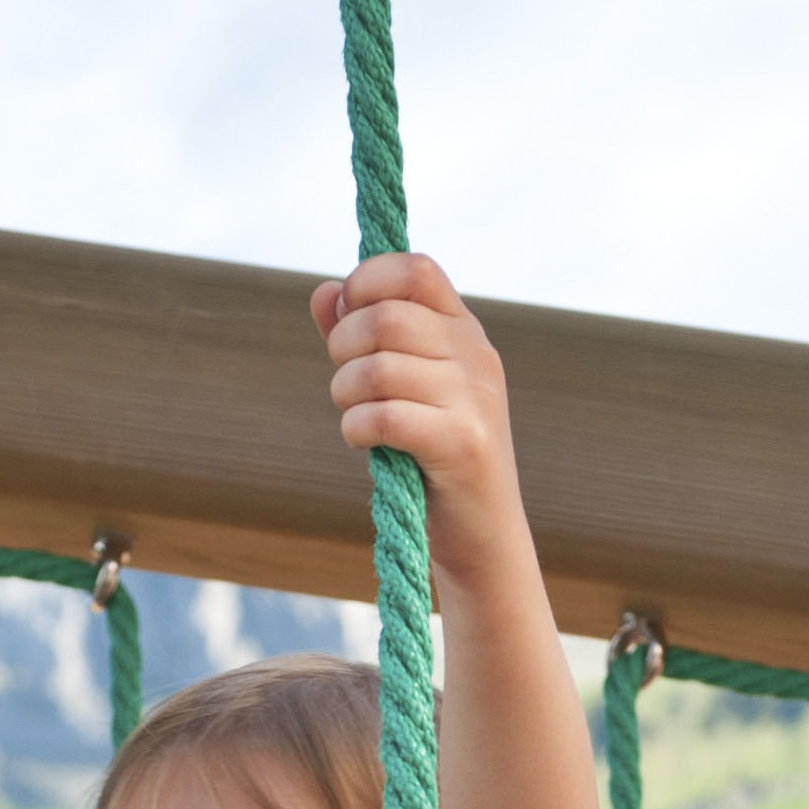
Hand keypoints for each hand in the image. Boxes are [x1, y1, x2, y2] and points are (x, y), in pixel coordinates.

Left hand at [312, 251, 531, 581]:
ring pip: (379, 367)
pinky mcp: (463, 444)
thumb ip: (361, 337)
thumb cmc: (432, 459)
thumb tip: (325, 291)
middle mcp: (477, 356)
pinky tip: (364, 441)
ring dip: (345, 393)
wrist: (482, 538)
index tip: (346, 317)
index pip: (416, 270)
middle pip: (387, 316)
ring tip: (354, 415)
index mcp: (464, 332)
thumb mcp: (400, 388)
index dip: (367, 282)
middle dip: (342, 346)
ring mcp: (474, 399)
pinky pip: (385, 416)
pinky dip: (356, 428)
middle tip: (344, 382)